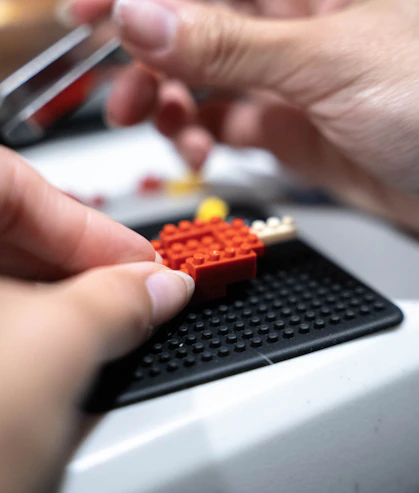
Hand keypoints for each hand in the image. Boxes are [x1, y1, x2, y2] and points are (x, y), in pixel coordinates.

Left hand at [0, 146, 193, 492]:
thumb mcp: (47, 355)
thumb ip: (117, 305)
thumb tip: (163, 286)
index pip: (15, 184)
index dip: (90, 225)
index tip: (147, 260)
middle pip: (9, 231)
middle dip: (83, 265)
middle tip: (140, 293)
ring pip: (3, 279)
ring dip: (63, 299)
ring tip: (112, 324)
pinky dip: (34, 326)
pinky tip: (67, 345)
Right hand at [63, 0, 418, 231]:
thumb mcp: (328, 63)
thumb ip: (230, 47)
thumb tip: (145, 19)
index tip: (89, 9)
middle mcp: (295, 22)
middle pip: (195, 22)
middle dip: (147, 54)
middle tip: (119, 88)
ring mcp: (287, 76)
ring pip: (203, 76)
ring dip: (169, 101)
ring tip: (160, 125)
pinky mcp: (287, 125)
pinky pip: (224, 121)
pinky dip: (200, 134)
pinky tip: (198, 147)